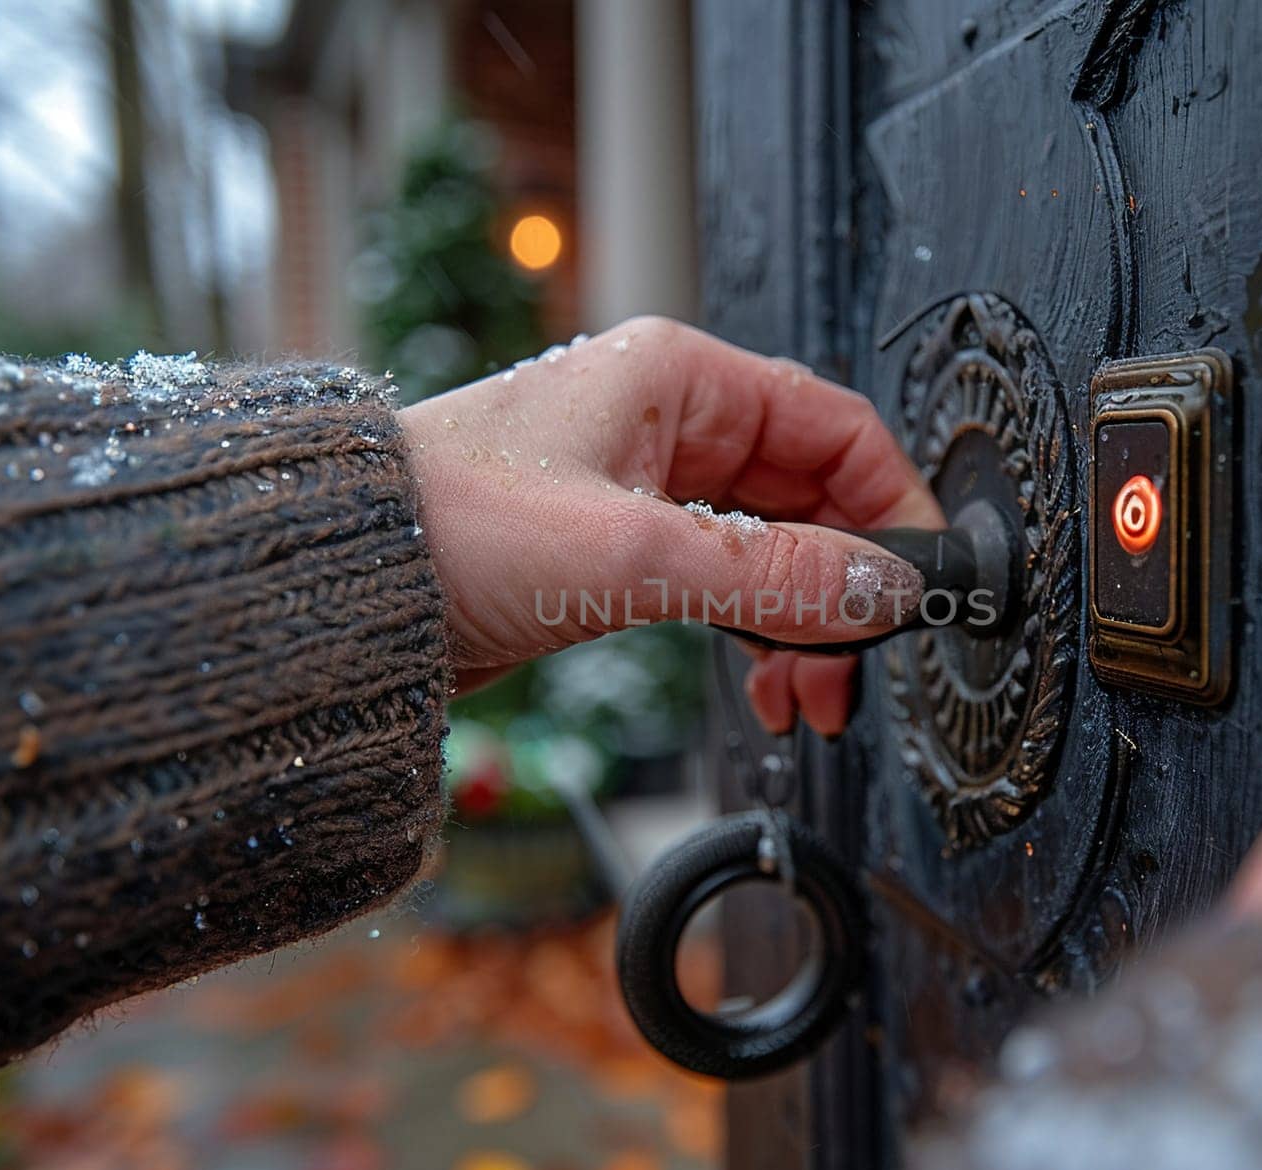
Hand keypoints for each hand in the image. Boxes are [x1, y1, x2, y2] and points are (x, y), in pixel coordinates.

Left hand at [400, 317, 943, 733]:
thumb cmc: (447, 524)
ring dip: (807, 624)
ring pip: (775, 552)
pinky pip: (729, 587)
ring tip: (811, 696)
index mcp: (682, 381)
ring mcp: (651, 493)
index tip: (918, 582)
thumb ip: (772, 573)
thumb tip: (883, 590)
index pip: (834, 427)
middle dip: (846, 587)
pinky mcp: (625, 552)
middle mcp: (673, 427)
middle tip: (860, 663)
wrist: (342, 587)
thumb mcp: (632, 550)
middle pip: (813, 499)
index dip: (891, 504)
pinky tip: (769, 684)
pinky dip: (760, 636)